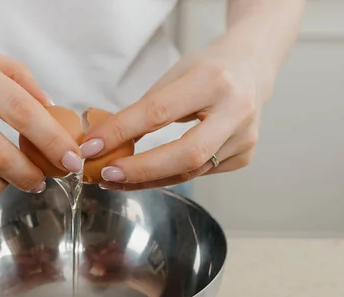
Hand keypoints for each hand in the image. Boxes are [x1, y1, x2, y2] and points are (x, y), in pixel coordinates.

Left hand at [81, 41, 266, 190]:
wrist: (252, 68)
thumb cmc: (207, 69)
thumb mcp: (174, 75)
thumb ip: (144, 109)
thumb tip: (104, 142)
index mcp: (213, 81)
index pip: (159, 113)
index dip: (121, 133)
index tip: (91, 147)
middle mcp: (236, 111)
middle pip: (185, 155)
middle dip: (140, 170)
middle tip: (106, 175)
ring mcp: (244, 138)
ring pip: (190, 172)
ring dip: (147, 180)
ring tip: (115, 180)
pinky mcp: (244, 156)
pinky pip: (198, 173)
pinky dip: (167, 177)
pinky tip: (144, 177)